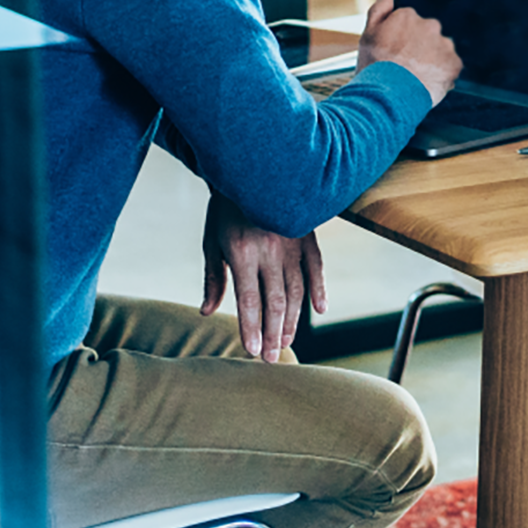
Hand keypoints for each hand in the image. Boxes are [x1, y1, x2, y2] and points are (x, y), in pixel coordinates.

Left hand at [201, 193, 325, 359]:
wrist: (252, 169)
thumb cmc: (225, 209)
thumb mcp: (212, 241)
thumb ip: (213, 278)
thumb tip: (207, 312)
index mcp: (242, 252)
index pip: (249, 300)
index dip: (251, 328)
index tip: (251, 351)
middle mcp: (270, 251)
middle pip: (275, 302)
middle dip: (273, 333)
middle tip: (271, 358)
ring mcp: (292, 244)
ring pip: (296, 290)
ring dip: (292, 320)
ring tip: (286, 342)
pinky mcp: (307, 237)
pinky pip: (317, 267)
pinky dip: (319, 289)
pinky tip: (320, 310)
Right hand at [355, 0, 460, 105]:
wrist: (388, 94)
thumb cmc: (375, 65)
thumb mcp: (368, 33)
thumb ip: (379, 10)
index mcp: (408, 16)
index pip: (409, 24)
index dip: (401, 41)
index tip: (394, 54)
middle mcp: (430, 26)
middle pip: (427, 36)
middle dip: (420, 48)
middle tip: (405, 68)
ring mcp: (444, 45)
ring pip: (440, 51)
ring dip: (433, 61)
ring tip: (415, 78)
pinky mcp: (454, 64)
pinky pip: (451, 68)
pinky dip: (442, 75)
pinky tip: (426, 84)